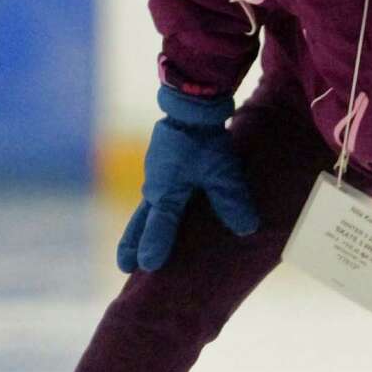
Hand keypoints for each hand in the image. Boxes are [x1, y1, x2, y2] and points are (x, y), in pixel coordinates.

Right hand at [117, 85, 258, 272]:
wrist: (191, 104)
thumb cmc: (204, 139)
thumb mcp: (222, 172)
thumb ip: (231, 201)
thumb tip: (247, 229)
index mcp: (165, 192)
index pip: (158, 227)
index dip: (153, 247)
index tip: (146, 267)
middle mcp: (156, 187)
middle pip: (141, 222)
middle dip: (133, 243)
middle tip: (124, 266)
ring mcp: (157, 174)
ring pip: (146, 208)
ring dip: (140, 227)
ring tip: (137, 244)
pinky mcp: (163, 164)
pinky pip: (155, 194)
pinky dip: (152, 209)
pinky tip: (159, 209)